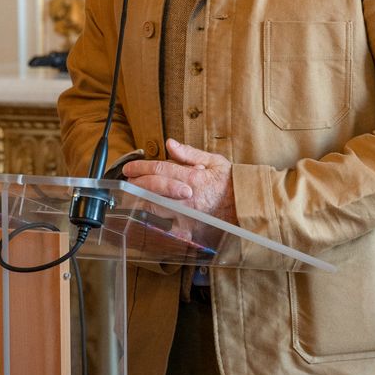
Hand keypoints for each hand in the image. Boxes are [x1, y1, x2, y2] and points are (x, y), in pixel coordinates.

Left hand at [122, 139, 236, 223]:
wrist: (246, 206)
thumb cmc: (231, 183)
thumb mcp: (214, 161)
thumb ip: (190, 153)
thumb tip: (171, 144)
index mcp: (192, 177)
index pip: (159, 169)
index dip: (140, 167)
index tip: (129, 167)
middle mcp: (186, 196)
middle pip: (152, 189)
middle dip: (136, 183)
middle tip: (128, 180)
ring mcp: (186, 214)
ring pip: (154, 209)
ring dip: (139, 201)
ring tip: (131, 196)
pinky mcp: (189, 229)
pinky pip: (167, 231)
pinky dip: (155, 226)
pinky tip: (146, 221)